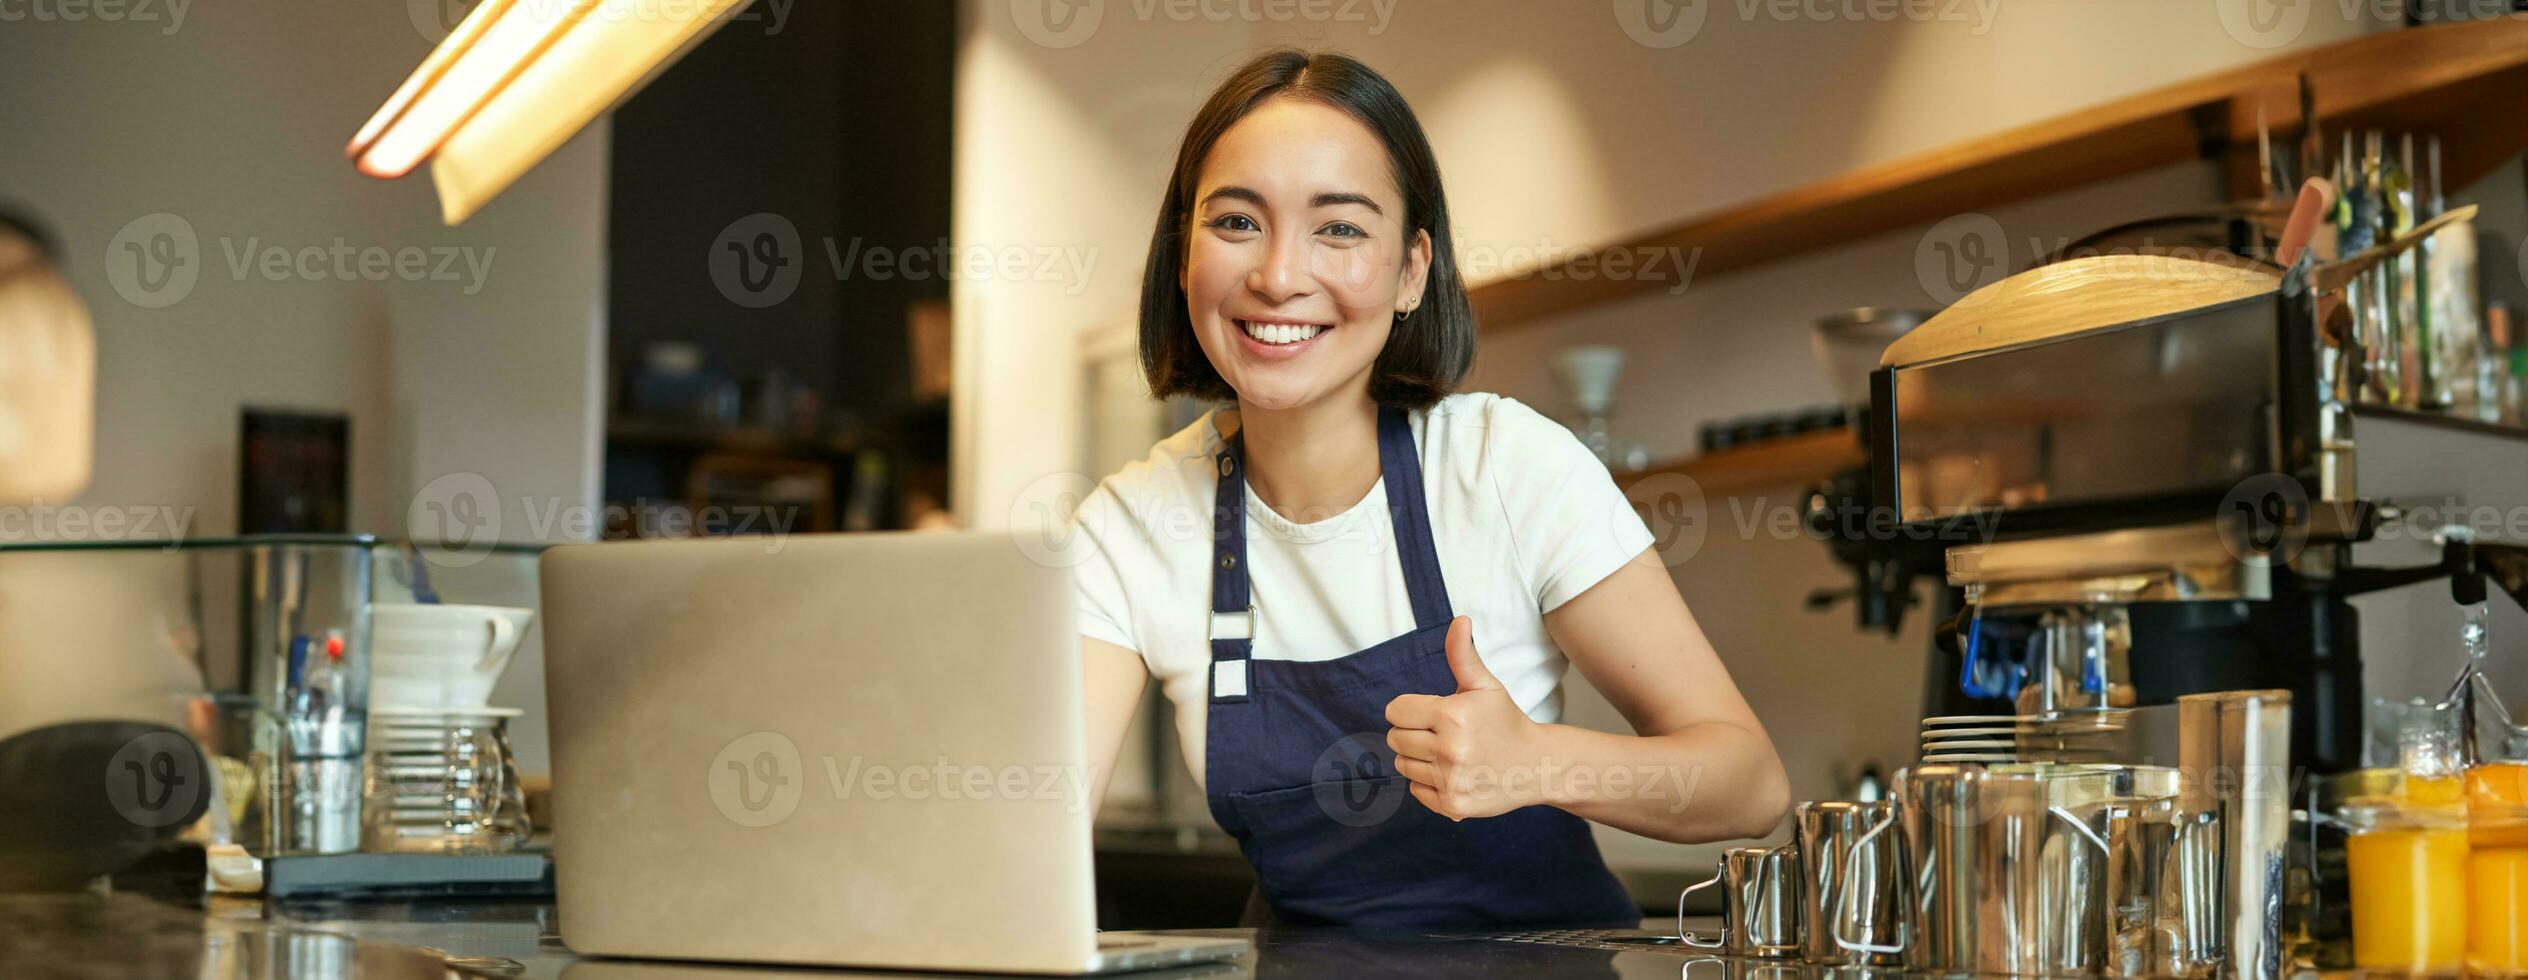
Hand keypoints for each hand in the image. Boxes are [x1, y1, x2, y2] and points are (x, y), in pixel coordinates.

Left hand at [1383, 616, 1543, 819]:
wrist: (1536, 766)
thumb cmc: (1505, 721)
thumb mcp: (1486, 686)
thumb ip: (1463, 655)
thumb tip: (1459, 620)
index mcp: (1452, 716)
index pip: (1396, 711)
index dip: (1409, 709)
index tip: (1430, 712)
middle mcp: (1449, 751)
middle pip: (1395, 738)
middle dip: (1411, 732)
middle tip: (1439, 732)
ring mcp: (1451, 781)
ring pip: (1403, 764)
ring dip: (1418, 757)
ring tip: (1447, 753)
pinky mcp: (1453, 806)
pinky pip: (1416, 790)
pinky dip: (1428, 782)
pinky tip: (1453, 773)